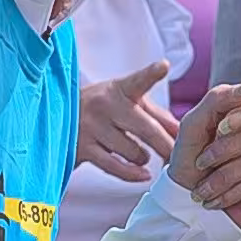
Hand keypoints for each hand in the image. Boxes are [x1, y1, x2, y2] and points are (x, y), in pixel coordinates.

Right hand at [76, 61, 177, 180]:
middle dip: (166, 146)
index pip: (138, 81)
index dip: (151, 74)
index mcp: (120, 89)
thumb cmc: (103, 110)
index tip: (162, 66)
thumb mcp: (127, 103)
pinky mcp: (83, 148)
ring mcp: (92, 126)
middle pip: (146, 129)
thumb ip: (157, 115)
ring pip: (133, 151)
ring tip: (142, 156)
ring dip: (144, 159)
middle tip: (178, 156)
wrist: (59, 118)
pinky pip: (116, 167)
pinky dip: (133, 174)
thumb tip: (181, 131)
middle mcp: (105, 104)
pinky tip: (143, 174)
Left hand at [171, 78, 240, 230]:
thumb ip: (219, 98)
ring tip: (204, 189)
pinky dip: (232, 191)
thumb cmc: (191, 162)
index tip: (222, 127)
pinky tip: (217, 200)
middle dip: (225, 147)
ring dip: (223, 175)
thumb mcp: (194, 124)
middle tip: (202, 163)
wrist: (185, 204)